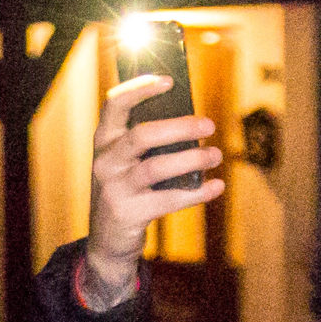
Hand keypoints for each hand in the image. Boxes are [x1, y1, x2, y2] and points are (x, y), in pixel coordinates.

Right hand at [79, 79, 225, 308]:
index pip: (115, 104)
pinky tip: (215, 186)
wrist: (107, 240)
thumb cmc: (127, 190)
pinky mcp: (127, 214)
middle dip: (180, 128)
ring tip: (215, 155)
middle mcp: (105, 162)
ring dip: (192, 160)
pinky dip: (196, 193)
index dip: (140, 88)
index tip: (169, 81)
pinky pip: (168, 200)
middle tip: (209, 126)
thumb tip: (191, 122)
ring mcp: (114, 189)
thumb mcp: (127, 162)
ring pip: (156, 167)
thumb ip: (148, 142)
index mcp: (104, 141)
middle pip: (142, 135)